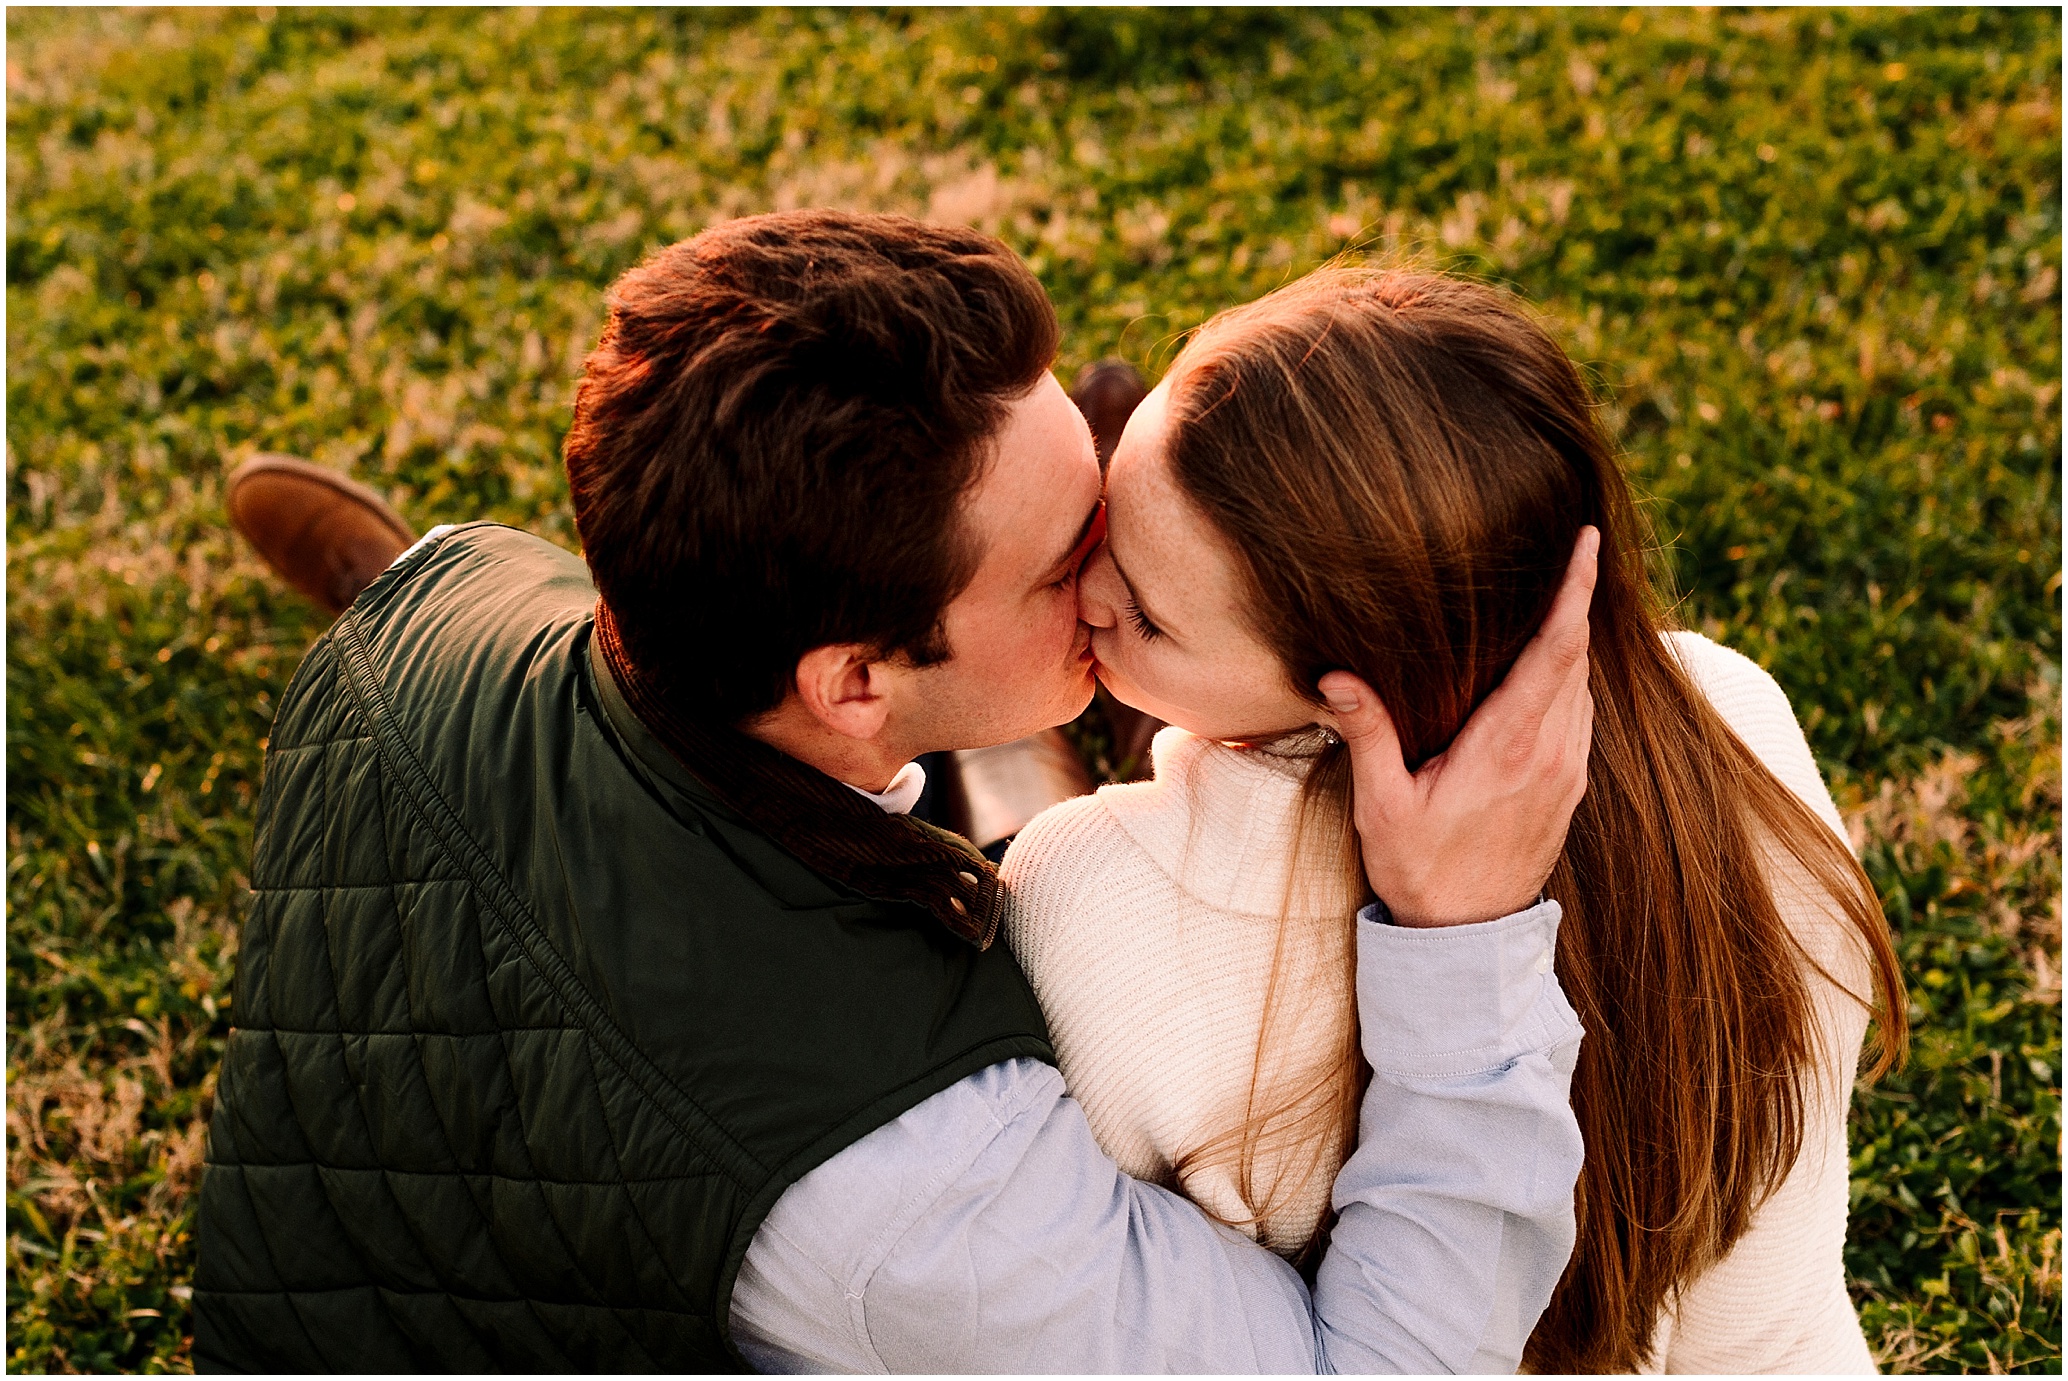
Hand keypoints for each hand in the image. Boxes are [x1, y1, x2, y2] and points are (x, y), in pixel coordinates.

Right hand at [1319, 527, 1598, 927]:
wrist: (1467, 939)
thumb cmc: (1420, 870)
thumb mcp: (1382, 805)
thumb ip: (1368, 735)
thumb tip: (1336, 676)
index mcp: (1509, 746)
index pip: (1555, 651)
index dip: (1574, 592)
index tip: (1587, 543)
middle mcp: (1552, 752)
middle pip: (1577, 655)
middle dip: (1578, 597)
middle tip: (1576, 544)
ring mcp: (1568, 769)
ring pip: (1584, 682)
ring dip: (1577, 635)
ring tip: (1566, 588)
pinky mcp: (1571, 784)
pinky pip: (1582, 710)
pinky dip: (1573, 673)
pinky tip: (1555, 659)